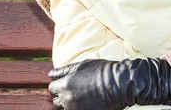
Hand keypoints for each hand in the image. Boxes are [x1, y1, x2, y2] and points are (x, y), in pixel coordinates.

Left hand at [48, 58, 170, 109]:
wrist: (120, 84)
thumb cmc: (102, 71)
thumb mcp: (81, 65)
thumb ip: (64, 70)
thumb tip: (50, 74)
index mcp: (65, 85)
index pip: (52, 88)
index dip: (58, 85)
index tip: (67, 83)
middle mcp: (67, 99)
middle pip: (57, 101)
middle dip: (63, 95)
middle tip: (76, 90)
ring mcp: (75, 109)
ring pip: (65, 108)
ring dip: (70, 103)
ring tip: (82, 97)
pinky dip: (79, 108)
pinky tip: (88, 102)